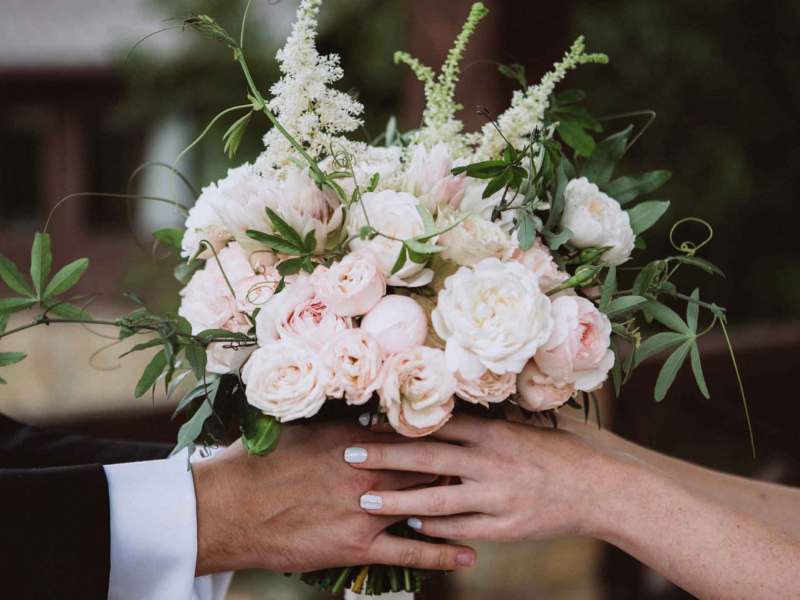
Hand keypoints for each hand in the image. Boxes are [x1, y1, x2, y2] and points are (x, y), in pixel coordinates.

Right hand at [192, 421, 476, 573]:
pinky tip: (468, 555)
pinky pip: (410, 551)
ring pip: (425, 502)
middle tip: (480, 464)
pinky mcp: (358, 545)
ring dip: (454, 501)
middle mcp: (367, 470)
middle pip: (426, 464)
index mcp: (353, 438)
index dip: (438, 431)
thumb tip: (365, 416)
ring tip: (483, 501)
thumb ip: (338, 425)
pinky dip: (441, 554)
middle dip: (453, 463)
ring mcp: (366, 509)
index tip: (461, 430)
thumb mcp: (298, 431)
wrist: (228, 509)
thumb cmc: (256, 464)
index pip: (409, 432)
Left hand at [344, 414, 627, 541]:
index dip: (399, 424)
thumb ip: (488, 422)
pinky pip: (460, 528)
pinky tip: (411, 524)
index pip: (436, 425)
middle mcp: (490, 462)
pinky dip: (433, 527)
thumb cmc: (563, 451)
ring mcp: (496, 497)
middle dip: (385, 457)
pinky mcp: (505, 527)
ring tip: (365, 501)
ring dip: (397, 501)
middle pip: (426, 458)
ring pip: (436, 499)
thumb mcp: (525, 426)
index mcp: (494, 432)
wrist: (601, 488)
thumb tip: (452, 410)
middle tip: (350, 456)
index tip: (368, 423)